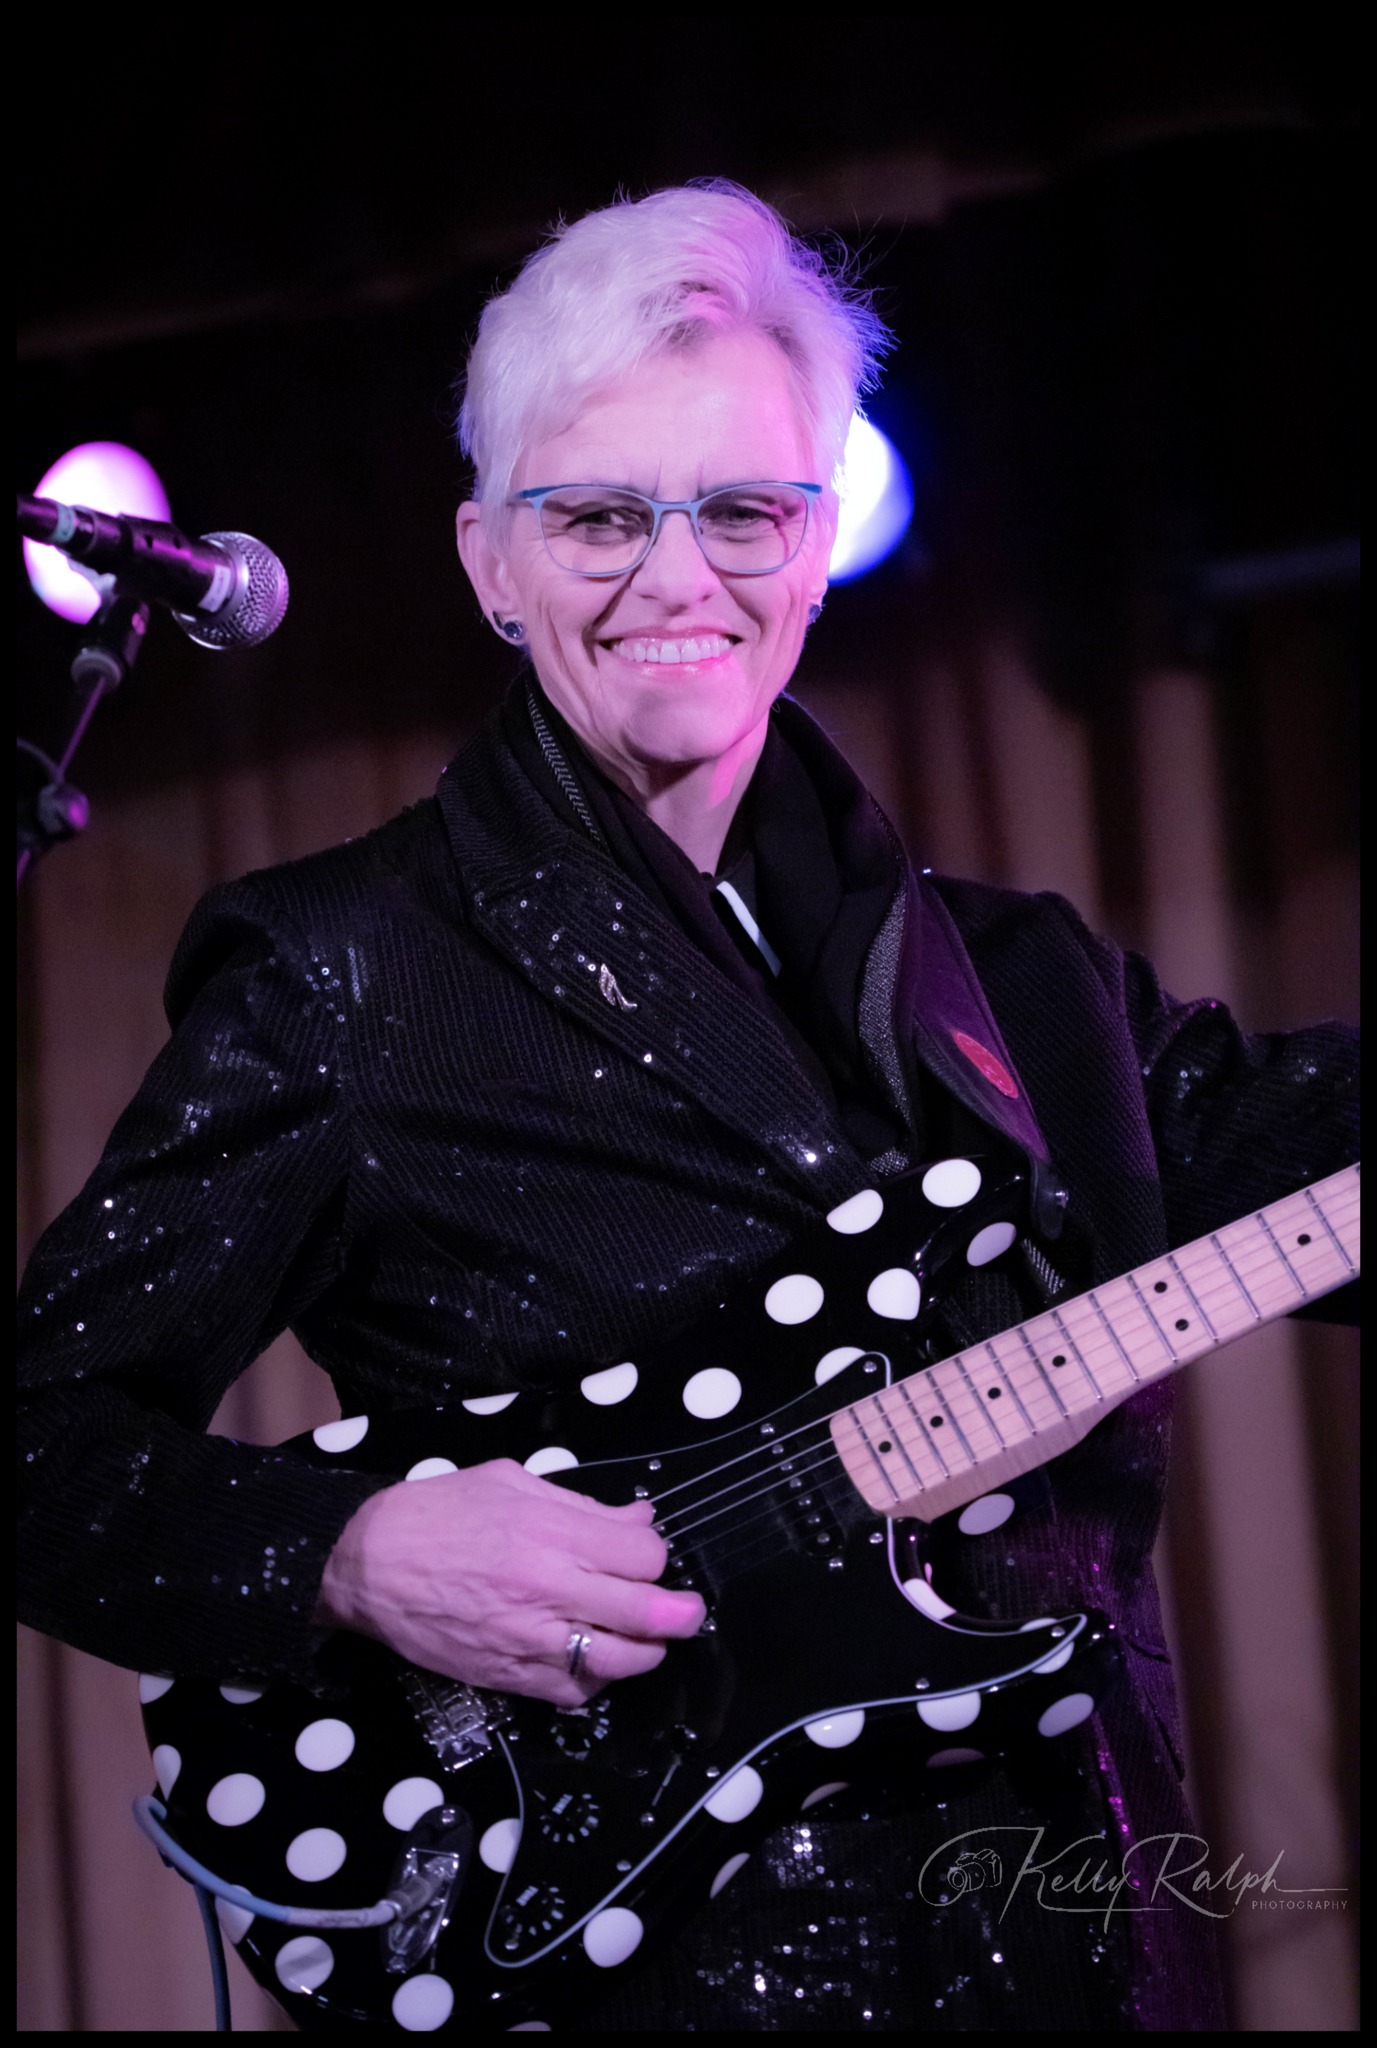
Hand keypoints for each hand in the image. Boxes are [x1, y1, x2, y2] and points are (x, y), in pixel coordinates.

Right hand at [313, 1458, 704, 1704]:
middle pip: (645, 1613)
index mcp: (551, 1533)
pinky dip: (596, 1681)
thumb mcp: (511, 1481)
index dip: (654, 1556)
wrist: (367, 1565)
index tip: (645, 1555)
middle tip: (688, 1612)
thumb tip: (639, 1518)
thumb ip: (582, 1504)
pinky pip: (574, 1693)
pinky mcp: (508, 1678)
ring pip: (618, 1662)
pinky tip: (595, 1662)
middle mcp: (548, 1590)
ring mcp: (529, 1640)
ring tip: (648, 1640)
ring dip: (646, 1652)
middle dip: (680, 1614)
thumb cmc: (438, 1510)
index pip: (643, 1555)